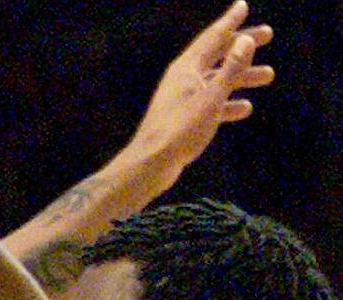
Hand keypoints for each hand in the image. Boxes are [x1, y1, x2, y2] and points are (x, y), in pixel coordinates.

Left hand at [123, 1, 273, 176]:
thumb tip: (245, 39)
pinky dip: (228, 104)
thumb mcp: (211, 98)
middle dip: (242, 45)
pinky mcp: (184, 118)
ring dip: (242, 76)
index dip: (229, 21)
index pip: (212, 37)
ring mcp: (182, 99)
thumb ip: (230, 69)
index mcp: (186, 69)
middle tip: (269, 35)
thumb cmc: (180, 129)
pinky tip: (245, 108)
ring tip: (268, 75)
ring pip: (217, 81)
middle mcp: (182, 79)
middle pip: (216, 55)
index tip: (242, 5)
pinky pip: (211, 104)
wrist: (151, 164)